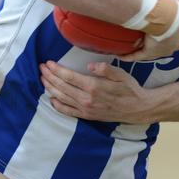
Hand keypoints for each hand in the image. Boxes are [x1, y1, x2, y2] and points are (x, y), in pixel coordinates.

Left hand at [40, 60, 155, 122]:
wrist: (137, 108)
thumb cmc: (130, 89)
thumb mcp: (121, 75)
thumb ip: (106, 69)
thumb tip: (90, 66)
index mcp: (94, 86)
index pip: (69, 77)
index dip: (57, 69)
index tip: (48, 63)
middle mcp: (87, 99)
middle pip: (62, 86)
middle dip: (49, 76)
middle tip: (41, 68)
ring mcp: (85, 109)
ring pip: (61, 98)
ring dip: (50, 88)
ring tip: (43, 79)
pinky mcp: (87, 116)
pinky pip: (67, 111)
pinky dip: (57, 104)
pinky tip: (51, 98)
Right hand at [119, 0, 178, 61]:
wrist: (165, 20)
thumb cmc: (173, 8)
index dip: (174, 28)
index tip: (168, 25)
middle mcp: (173, 44)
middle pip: (167, 42)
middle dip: (161, 40)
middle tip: (152, 35)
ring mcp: (161, 50)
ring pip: (152, 50)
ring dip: (145, 49)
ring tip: (136, 45)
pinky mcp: (150, 53)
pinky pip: (137, 56)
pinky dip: (129, 56)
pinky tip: (120, 55)